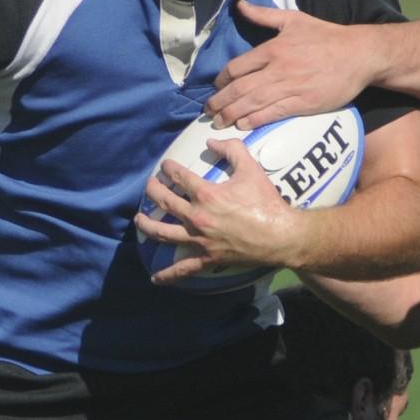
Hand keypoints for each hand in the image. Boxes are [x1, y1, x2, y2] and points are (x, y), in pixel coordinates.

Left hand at [135, 138, 302, 285]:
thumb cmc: (266, 202)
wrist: (280, 235)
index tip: (166, 166)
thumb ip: (232, 149)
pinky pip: (184, 268)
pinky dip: (168, 275)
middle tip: (149, 186)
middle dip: (153, 191)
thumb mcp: (251, 168)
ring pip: (163, 233)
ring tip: (139, 220)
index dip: (169, 169)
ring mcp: (200, 240)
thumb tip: (211, 141)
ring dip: (147, 226)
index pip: (179, 177)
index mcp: (206, 194)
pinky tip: (156, 278)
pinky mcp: (207, 258)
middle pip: (164, 202)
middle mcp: (197, 217)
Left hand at [206, 1, 374, 128]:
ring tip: (219, 122)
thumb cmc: (327, 36)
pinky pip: (273, 113)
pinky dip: (255, 120)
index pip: (237, 67)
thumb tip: (240, 4)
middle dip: (220, 102)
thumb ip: (264, 15)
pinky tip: (243, 125)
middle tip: (208, 111)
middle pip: (240, 88)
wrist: (359, 55)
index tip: (216, 88)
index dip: (221, 80)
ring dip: (232, 114)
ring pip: (252, 103)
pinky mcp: (303, 104)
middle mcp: (278, 69)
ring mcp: (290, 87)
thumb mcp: (294, 19)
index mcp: (273, 48)